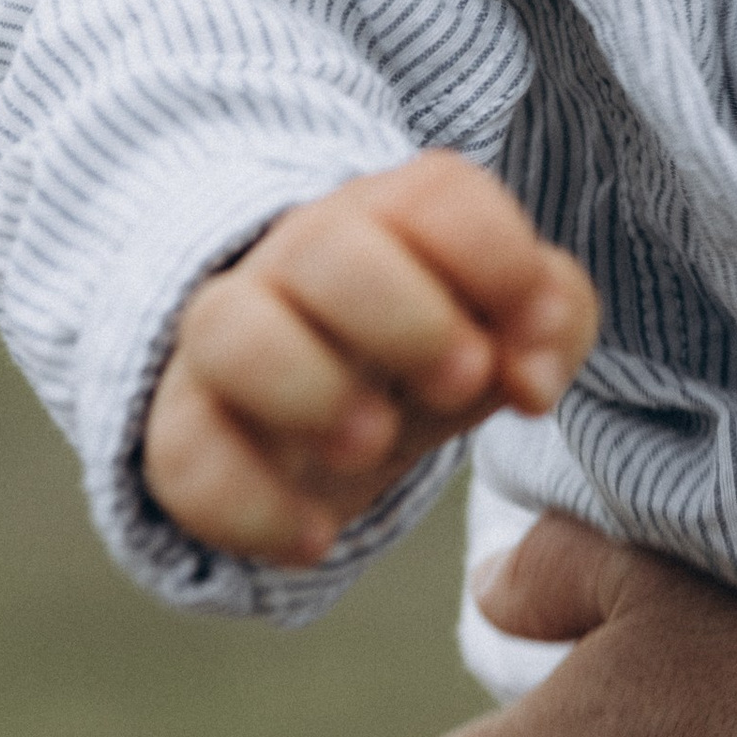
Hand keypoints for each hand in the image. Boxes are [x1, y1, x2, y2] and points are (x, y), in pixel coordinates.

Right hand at [143, 152, 598, 566]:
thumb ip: (553, 321)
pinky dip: (248, 504)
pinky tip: (315, 541)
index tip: (535, 342)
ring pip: (229, 326)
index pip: (437, 194)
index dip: (498, 261)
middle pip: (328, 247)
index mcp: (397, 211)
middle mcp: (304, 253)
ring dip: (307, 387)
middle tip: (465, 383)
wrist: (325, 394)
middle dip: (405, 317)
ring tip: (375, 447)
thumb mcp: (510, 325)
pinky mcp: (184, 422)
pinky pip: (183, 451)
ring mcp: (231, 331)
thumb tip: (533, 375)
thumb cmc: (435, 343)